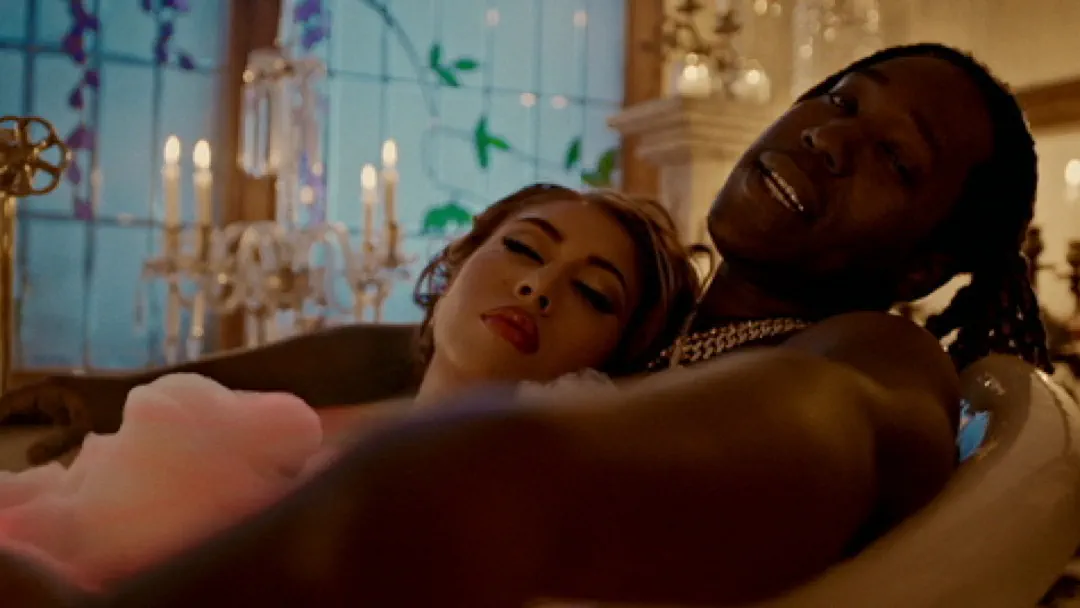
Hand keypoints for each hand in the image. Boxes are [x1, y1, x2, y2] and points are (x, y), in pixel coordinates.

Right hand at [0, 375, 132, 464]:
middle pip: (13, 414)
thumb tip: (27, 458)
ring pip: (28, 423)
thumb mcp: (87, 426)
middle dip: (3, 434)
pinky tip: (30, 465)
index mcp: (49, 389)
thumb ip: (58, 442)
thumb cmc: (119, 408)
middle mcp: (50, 393)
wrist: (152, 398)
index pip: (6, 404)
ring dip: (17, 439)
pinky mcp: (71, 416)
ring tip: (6, 468)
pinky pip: (44, 429)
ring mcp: (60, 404)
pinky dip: (36, 442)